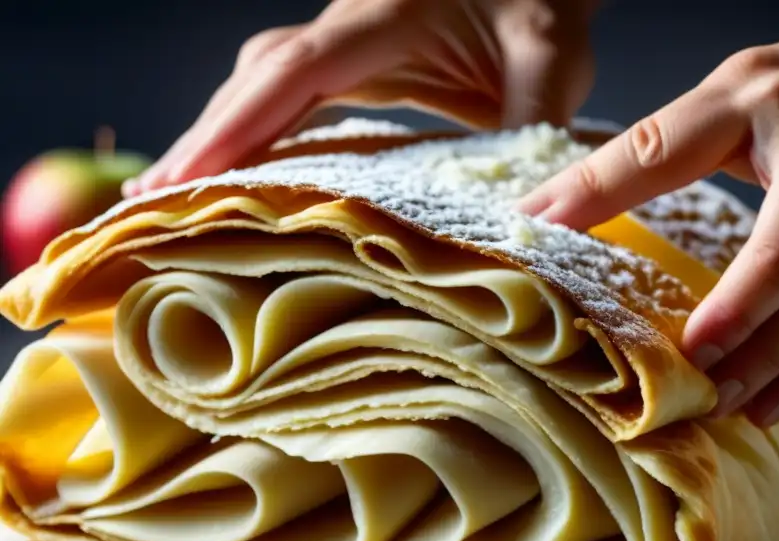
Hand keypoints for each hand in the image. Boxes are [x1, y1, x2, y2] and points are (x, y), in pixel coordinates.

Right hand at [124, 0, 597, 196]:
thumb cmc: (542, 10)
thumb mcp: (552, 58)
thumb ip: (530, 122)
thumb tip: (513, 207)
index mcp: (386, 14)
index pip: (295, 72)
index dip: (238, 124)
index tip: (187, 175)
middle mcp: (349, 24)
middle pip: (258, 78)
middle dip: (206, 138)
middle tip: (151, 204)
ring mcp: (345, 43)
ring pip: (263, 86)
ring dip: (219, 139)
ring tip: (173, 200)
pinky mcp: (353, 65)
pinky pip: (289, 99)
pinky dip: (257, 137)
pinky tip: (237, 176)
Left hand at [520, 0, 778, 426]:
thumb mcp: (767, 87)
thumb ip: (690, 138)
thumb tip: (593, 202)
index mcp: (764, 98)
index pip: (657, 149)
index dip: (591, 193)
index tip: (532, 232)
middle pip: (770, 266)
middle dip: (719, 333)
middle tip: (672, 379)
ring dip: (762, 369)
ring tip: (716, 404)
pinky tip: (774, 402)